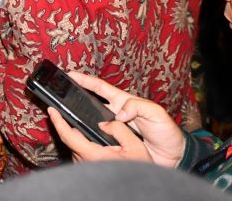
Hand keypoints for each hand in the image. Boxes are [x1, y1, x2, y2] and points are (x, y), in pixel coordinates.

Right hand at [47, 71, 185, 168]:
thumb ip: (137, 108)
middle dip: (74, 95)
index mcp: (124, 102)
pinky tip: (76, 136)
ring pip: (90, 120)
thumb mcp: (156, 113)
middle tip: (59, 91)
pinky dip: (85, 136)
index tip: (70, 74)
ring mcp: (113, 129)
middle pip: (90, 101)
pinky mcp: (113, 144)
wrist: (173, 157)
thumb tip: (117, 114)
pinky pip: (95, 138)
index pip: (100, 87)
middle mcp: (115, 114)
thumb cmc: (167, 132)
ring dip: (77, 117)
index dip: (85, 80)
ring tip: (62, 113)